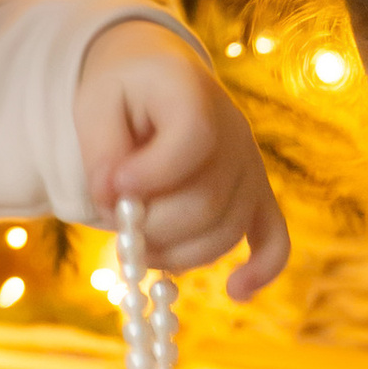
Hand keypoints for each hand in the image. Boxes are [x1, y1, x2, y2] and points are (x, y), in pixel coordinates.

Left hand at [75, 20, 289, 298]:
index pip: (192, 138)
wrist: (156, 77)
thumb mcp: (94, 105)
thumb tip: (112, 199)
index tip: (110, 186)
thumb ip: (101, 150)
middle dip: (153, 227)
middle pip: (207, 201)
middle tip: (117, 225)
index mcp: (193, 93)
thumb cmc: (122, 93)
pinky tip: (237, 291)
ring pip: (227, 230)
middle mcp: (234, 130)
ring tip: (137, 249)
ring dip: (176, 254)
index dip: (150, 174)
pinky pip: (273, 236)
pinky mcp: (255, 195)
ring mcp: (250, 165)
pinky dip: (261, 268)